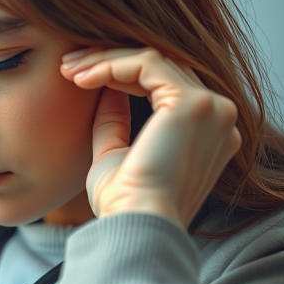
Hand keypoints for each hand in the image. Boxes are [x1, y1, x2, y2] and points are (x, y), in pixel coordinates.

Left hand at [60, 47, 241, 229]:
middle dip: (108, 60)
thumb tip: (106, 88)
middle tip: (68, 64)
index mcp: (205, 133)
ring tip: (69, 69)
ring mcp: (210, 108)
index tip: (76, 77)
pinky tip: (82, 77)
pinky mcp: (192, 103)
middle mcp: (216, 117)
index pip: (162, 85)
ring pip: (153, 59)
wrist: (135, 224)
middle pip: (160, 67)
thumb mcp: (114, 154)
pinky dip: (111, 64)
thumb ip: (115, 120)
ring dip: (105, 59)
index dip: (117, 75)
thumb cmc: (122, 204)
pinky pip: (147, 64)